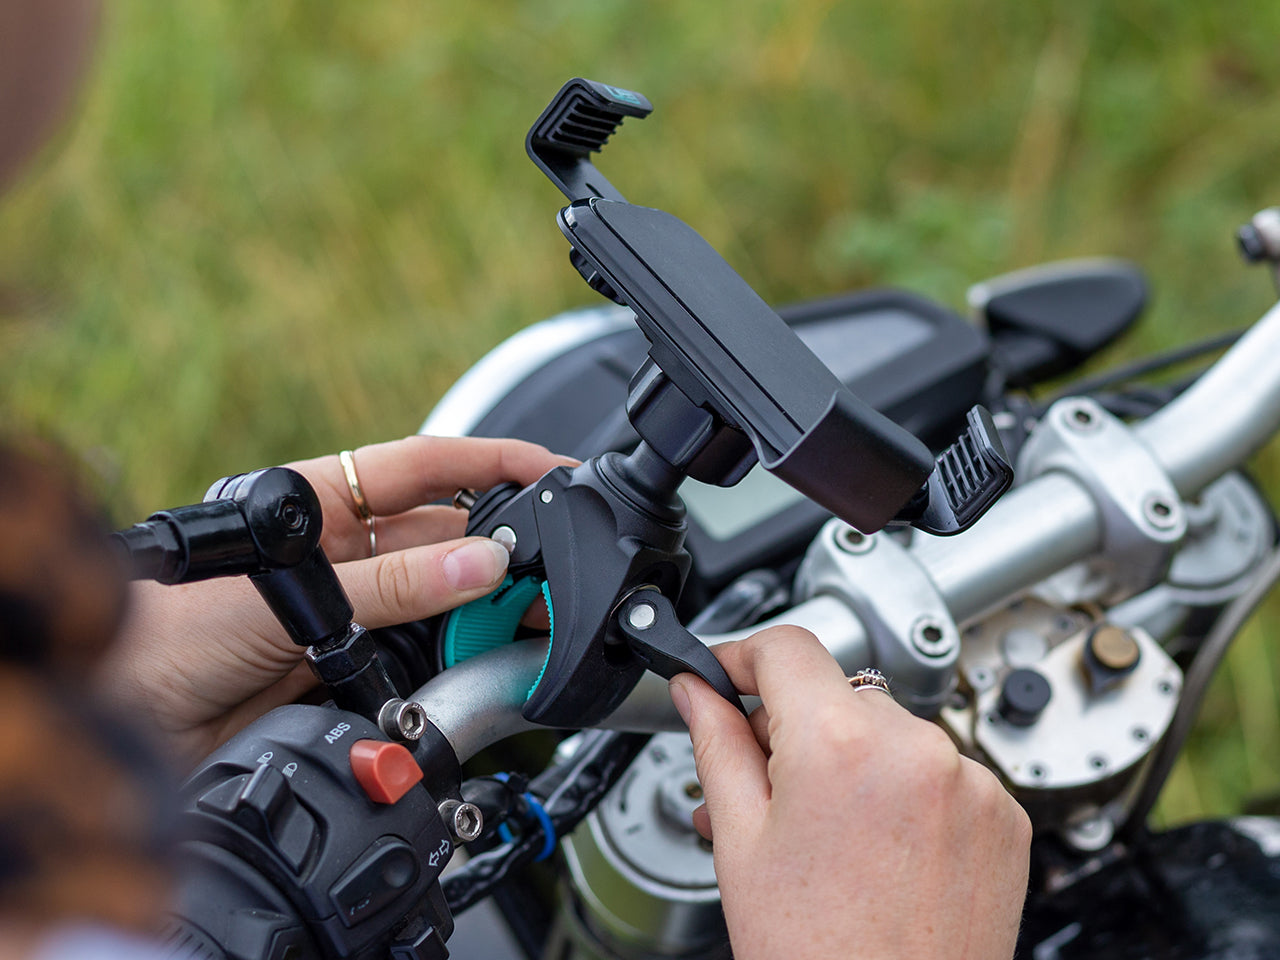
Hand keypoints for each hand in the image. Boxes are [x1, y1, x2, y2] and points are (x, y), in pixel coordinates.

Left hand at [96, 435, 572, 765]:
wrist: (123, 722)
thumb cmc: (162, 634)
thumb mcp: (282, 596)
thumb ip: (386, 585)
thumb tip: (478, 563)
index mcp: (320, 503)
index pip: (426, 466)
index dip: (492, 462)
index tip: (551, 469)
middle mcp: (342, 552)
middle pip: (444, 535)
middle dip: (503, 544)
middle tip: (557, 563)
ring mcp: (351, 610)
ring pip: (442, 597)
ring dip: (486, 605)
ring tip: (531, 615)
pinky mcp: (352, 667)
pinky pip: (424, 655)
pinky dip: (459, 657)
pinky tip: (485, 657)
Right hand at [668, 627, 1030, 959]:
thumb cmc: (818, 956)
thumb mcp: (741, 844)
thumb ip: (716, 746)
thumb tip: (697, 692)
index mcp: (843, 744)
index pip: (786, 647)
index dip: (742, 657)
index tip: (725, 677)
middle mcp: (919, 748)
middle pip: (838, 693)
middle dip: (794, 727)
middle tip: (762, 785)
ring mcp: (971, 781)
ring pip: (889, 732)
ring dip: (852, 760)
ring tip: (821, 831)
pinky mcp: (1004, 813)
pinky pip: (940, 770)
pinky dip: (904, 792)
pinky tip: (877, 847)